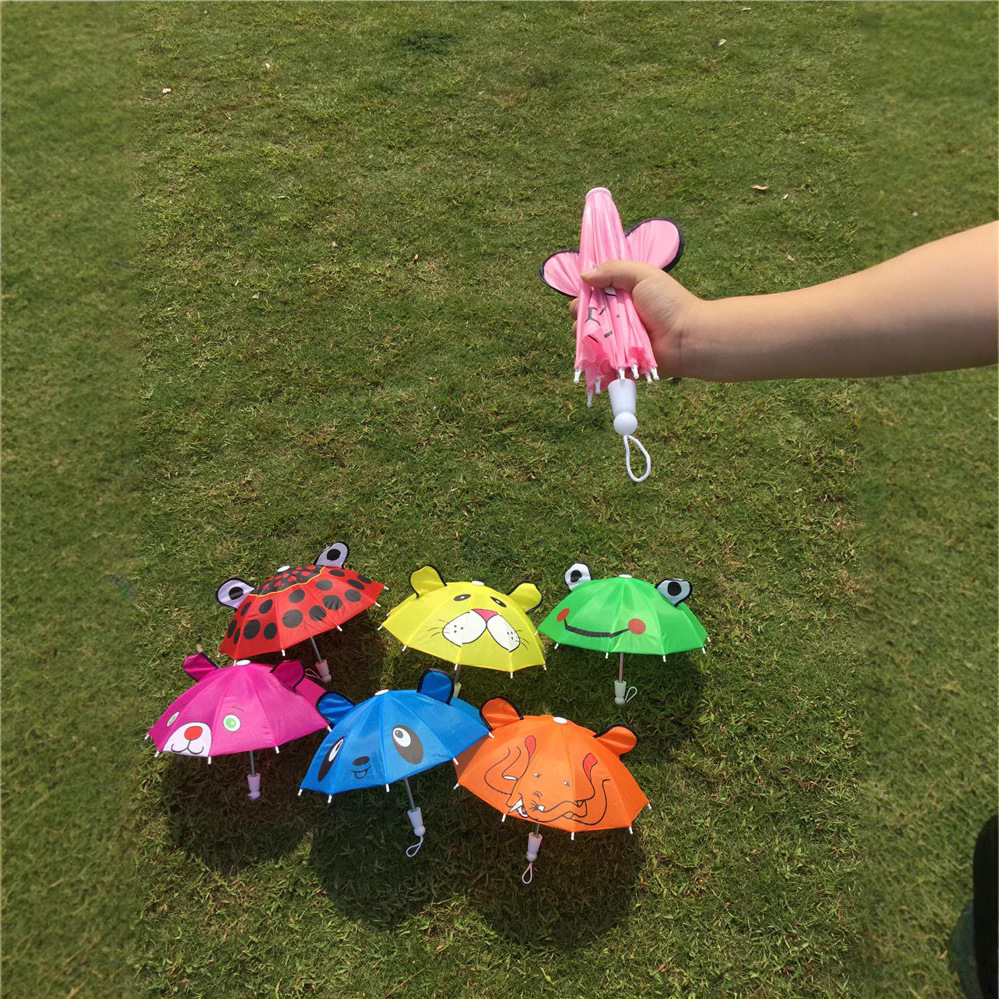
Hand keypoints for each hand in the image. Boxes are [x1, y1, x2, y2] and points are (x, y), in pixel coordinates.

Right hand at [569, 260, 702, 376]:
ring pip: (586, 338)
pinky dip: (591, 356)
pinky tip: (595, 351)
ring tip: (596, 335)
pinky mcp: (615, 361)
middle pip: (584, 316)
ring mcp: (614, 340)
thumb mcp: (642, 275)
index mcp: (619, 296)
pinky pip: (595, 359)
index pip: (590, 294)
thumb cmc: (668, 303)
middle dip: (581, 316)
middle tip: (592, 317)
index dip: (585, 294)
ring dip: (585, 336)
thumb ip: (613, 269)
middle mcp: (614, 318)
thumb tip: (584, 275)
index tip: (586, 295)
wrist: (685, 337)